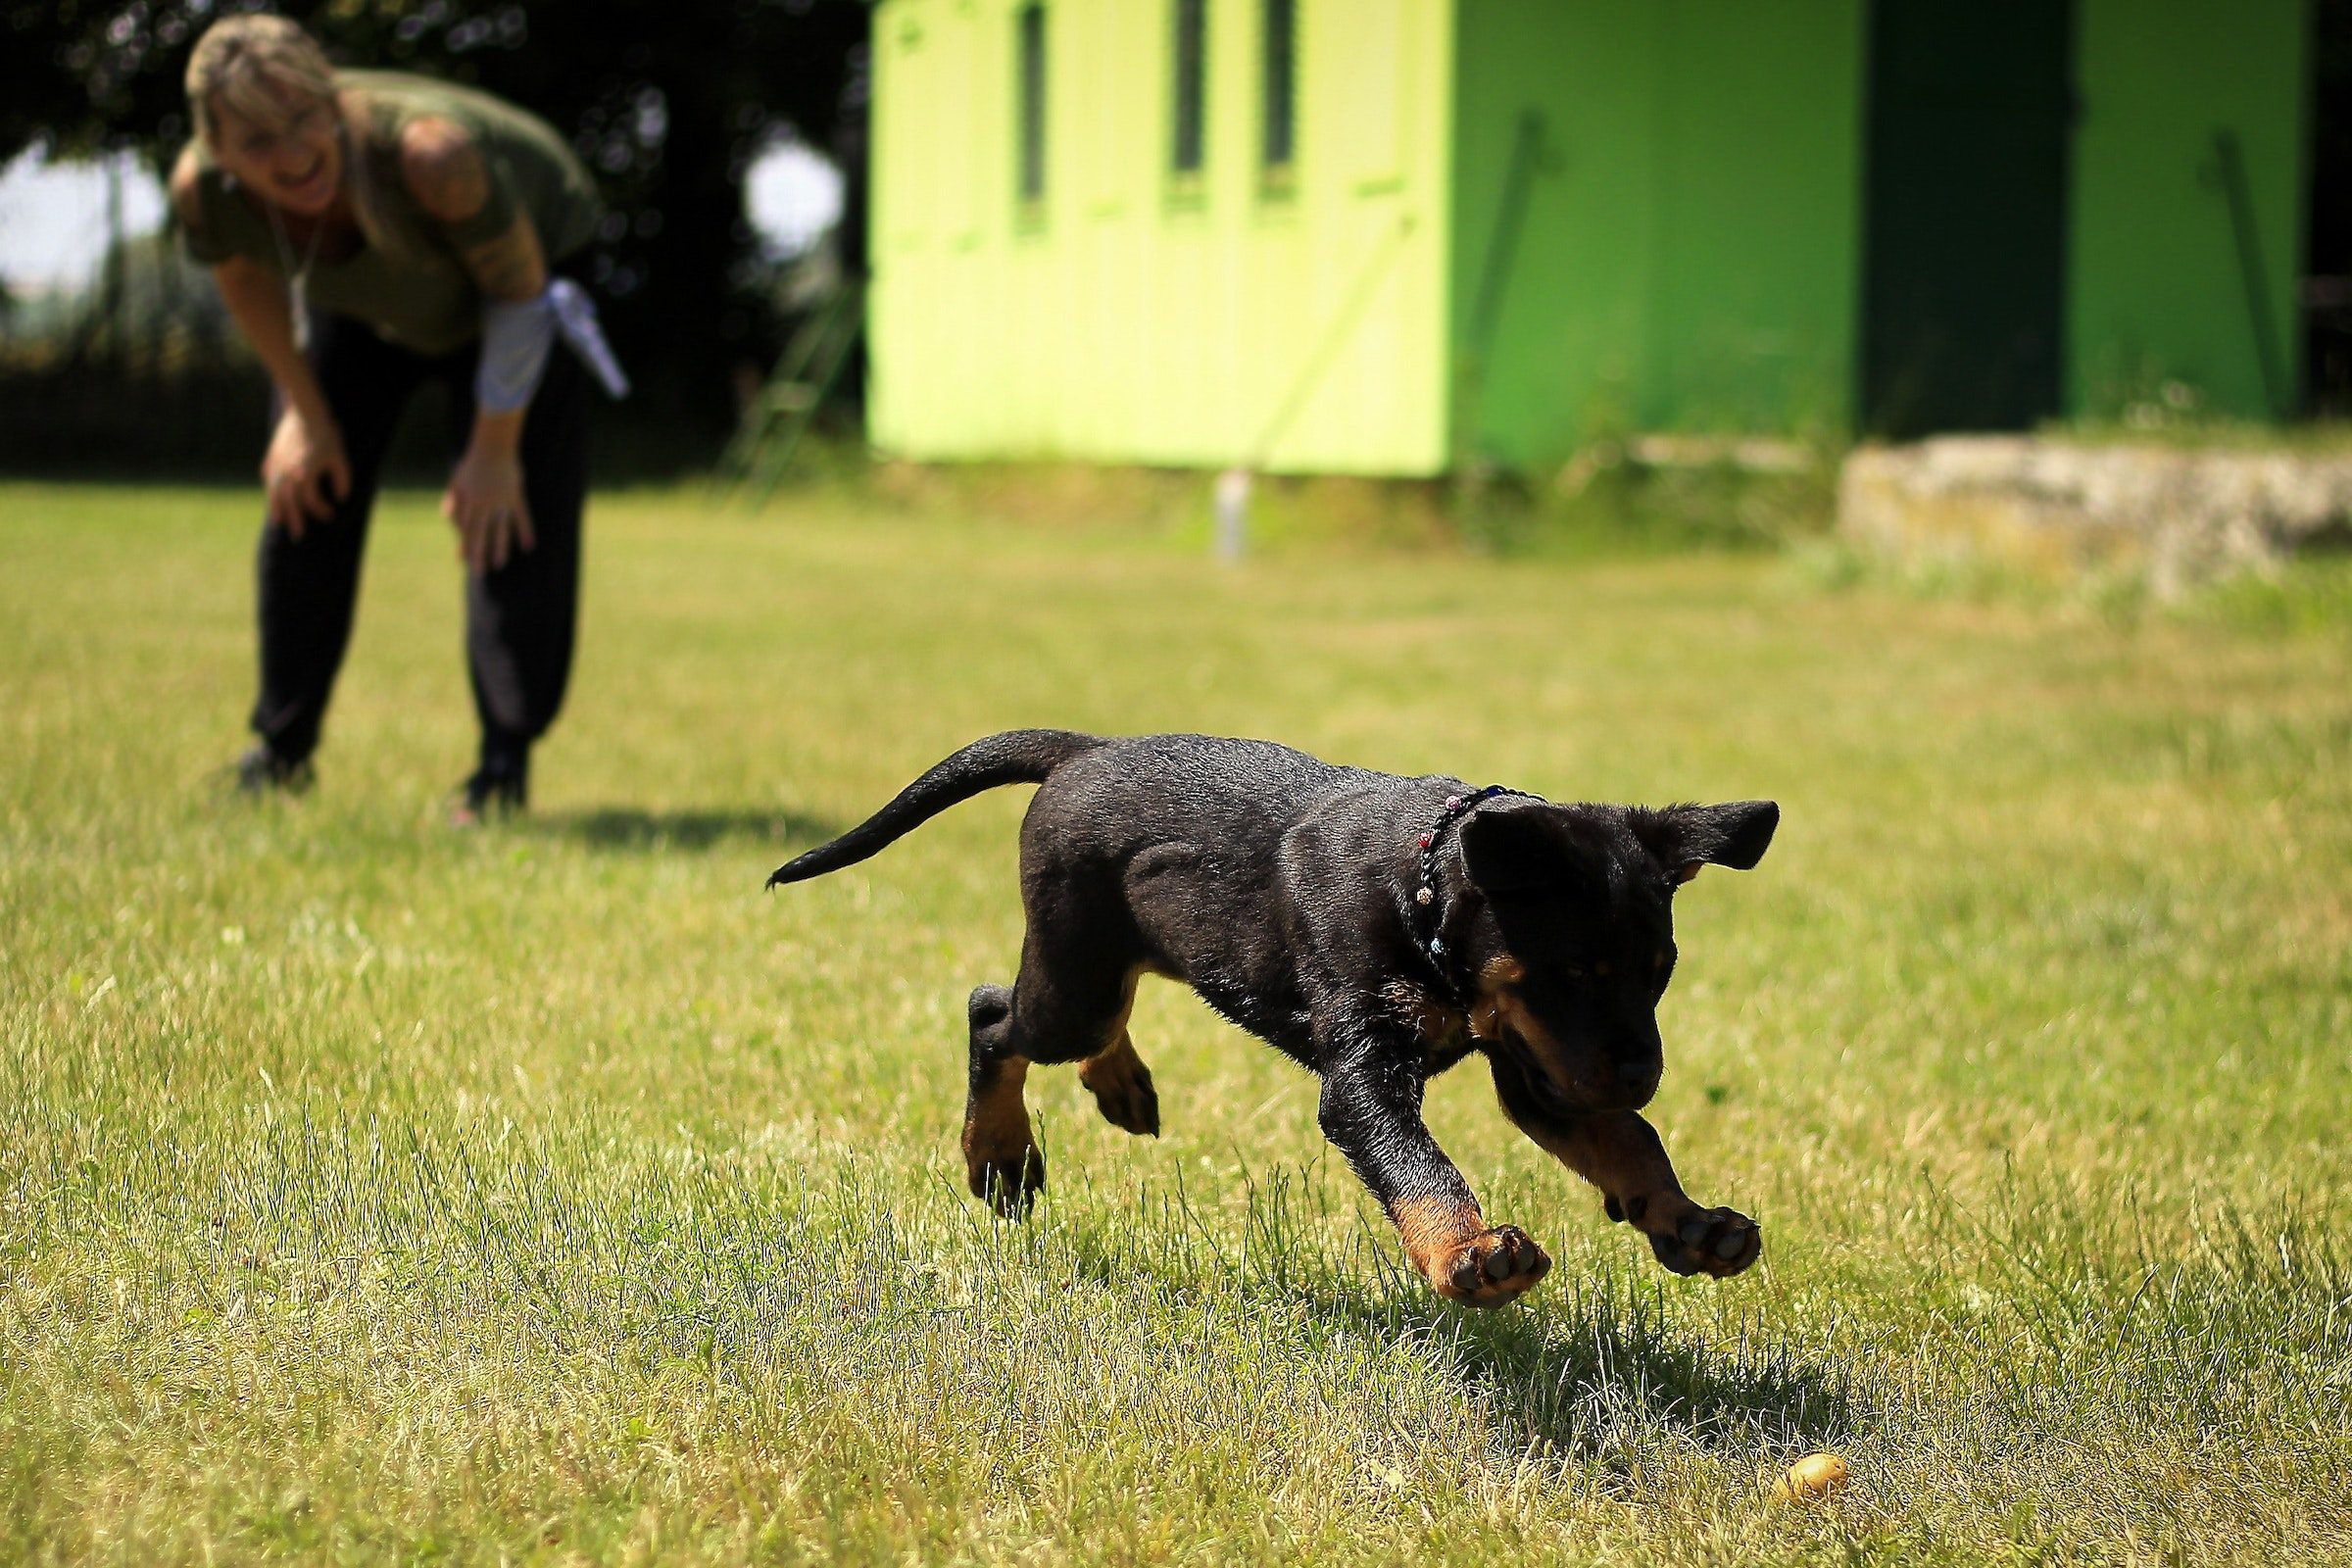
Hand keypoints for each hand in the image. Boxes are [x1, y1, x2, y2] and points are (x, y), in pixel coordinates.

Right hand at [260, 408, 350, 537]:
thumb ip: (342, 479)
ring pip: (275, 493)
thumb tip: (341, 498)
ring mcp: (276, 466)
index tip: (331, 514)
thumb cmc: (325, 435)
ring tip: (279, 523)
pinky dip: (271, 493)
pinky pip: (269, 480)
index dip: (322, 510)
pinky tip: (273, 500)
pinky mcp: (272, 458)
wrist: (304, 412)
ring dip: (278, 509)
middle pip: (290, 503)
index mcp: (305, 474)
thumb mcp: (340, 457)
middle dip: (295, 520)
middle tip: (298, 536)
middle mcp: (287, 472)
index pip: (312, 501)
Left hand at [444, 445, 533, 572]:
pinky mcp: (516, 497)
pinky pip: (522, 517)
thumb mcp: (457, 480)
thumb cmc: (473, 463)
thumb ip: (453, 500)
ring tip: (500, 565)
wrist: (494, 447)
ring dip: (500, 547)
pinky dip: (526, 531)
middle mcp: (486, 504)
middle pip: (482, 533)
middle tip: (480, 572)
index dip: (465, 545)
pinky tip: (528, 546)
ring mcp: (503, 501)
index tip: (464, 561)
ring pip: (501, 529)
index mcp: (471, 501)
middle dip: (479, 553)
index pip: (466, 528)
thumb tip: (447, 518)